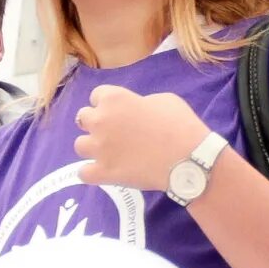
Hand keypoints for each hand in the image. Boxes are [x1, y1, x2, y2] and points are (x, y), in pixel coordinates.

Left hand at [71, 86, 212, 195]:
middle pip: (83, 118)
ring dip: (92, 147)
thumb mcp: (163, 100)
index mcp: (114, 99)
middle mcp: (100, 121)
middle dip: (96, 123)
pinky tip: (104, 171)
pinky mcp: (103, 172)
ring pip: (80, 145)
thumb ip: (140, 102)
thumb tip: (134, 111)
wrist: (188, 159)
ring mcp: (99, 148)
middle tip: (113, 131)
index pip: (97, 95)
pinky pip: (83, 172)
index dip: (108, 103)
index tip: (120, 112)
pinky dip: (92, 172)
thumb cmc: (180, 124)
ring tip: (109, 153)